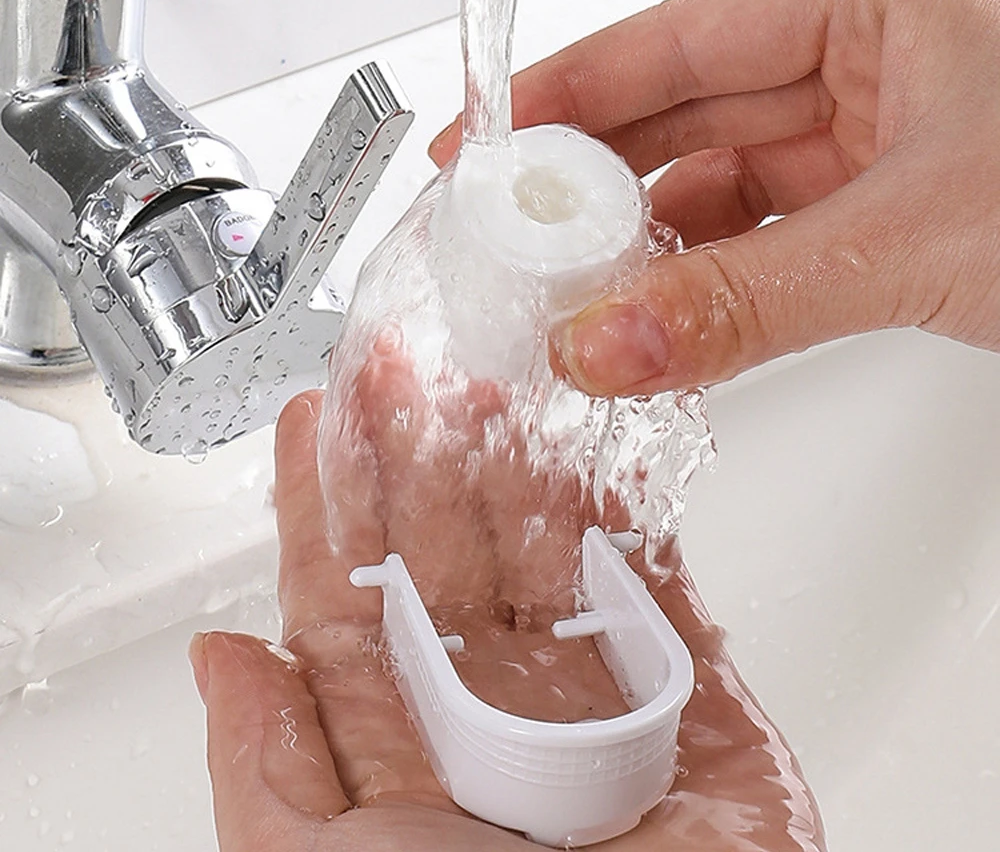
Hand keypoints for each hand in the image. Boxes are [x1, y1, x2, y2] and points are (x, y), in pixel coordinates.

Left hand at [190, 348, 825, 850]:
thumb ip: (267, 769)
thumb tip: (220, 662)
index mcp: (400, 737)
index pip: (345, 589)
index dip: (323, 496)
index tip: (311, 415)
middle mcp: (489, 704)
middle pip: (444, 544)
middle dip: (416, 449)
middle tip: (402, 366)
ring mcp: (591, 692)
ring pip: (545, 543)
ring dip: (516, 460)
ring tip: (490, 385)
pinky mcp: (689, 693)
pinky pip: (656, 579)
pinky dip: (630, 510)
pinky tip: (599, 448)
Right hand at [430, 0, 999, 395]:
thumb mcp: (915, 240)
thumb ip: (748, 301)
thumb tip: (608, 342)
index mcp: (876, 5)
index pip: (677, 38)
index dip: (569, 90)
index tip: (488, 139)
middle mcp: (869, 66)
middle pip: (684, 112)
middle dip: (593, 178)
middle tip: (513, 234)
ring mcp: (874, 144)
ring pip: (720, 186)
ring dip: (647, 245)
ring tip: (572, 291)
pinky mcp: (885, 217)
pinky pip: (764, 241)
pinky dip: (707, 282)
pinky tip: (658, 316)